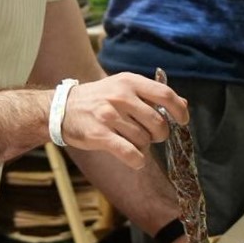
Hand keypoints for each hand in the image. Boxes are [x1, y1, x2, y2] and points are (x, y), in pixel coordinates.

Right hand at [60, 73, 189, 168]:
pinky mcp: (99, 134)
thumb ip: (152, 95)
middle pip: (158, 122)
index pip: (165, 94)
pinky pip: (129, 152)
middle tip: (151, 136)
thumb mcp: (124, 87)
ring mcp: (109, 115)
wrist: (60, 109)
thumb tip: (183, 103)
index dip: (179, 110)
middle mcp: (120, 96)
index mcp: (129, 82)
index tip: (183, 121)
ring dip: (143, 146)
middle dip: (159, 134)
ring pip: (144, 140)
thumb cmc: (98, 99)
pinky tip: (135, 160)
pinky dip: (137, 160)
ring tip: (131, 142)